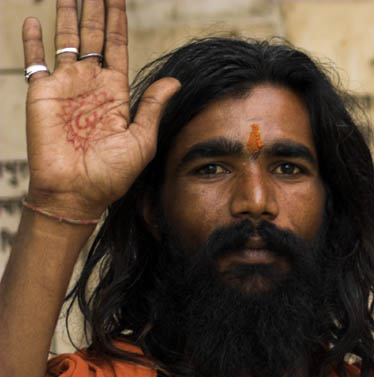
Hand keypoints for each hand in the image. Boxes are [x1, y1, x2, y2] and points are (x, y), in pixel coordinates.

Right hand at [21, 0, 178, 222]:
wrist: (76, 192)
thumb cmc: (111, 174)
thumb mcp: (141, 140)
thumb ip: (152, 107)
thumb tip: (174, 81)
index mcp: (115, 92)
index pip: (116, 47)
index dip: (117, 22)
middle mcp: (90, 83)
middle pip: (93, 35)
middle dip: (95, 8)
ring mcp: (65, 86)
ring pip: (66, 39)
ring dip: (68, 13)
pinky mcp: (41, 93)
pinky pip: (35, 60)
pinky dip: (32, 39)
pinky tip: (34, 19)